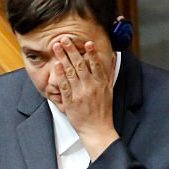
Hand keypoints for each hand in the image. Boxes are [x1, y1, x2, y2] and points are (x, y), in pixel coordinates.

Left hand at [51, 37, 118, 159]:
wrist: (97, 129)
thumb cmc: (103, 111)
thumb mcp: (110, 90)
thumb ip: (109, 72)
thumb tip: (112, 57)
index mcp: (101, 84)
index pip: (96, 65)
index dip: (91, 53)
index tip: (87, 43)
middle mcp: (90, 87)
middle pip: (80, 65)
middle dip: (71, 50)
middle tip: (65, 39)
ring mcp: (80, 94)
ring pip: (70, 72)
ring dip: (63, 58)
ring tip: (57, 47)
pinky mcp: (71, 102)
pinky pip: (64, 86)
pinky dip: (60, 75)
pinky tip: (56, 65)